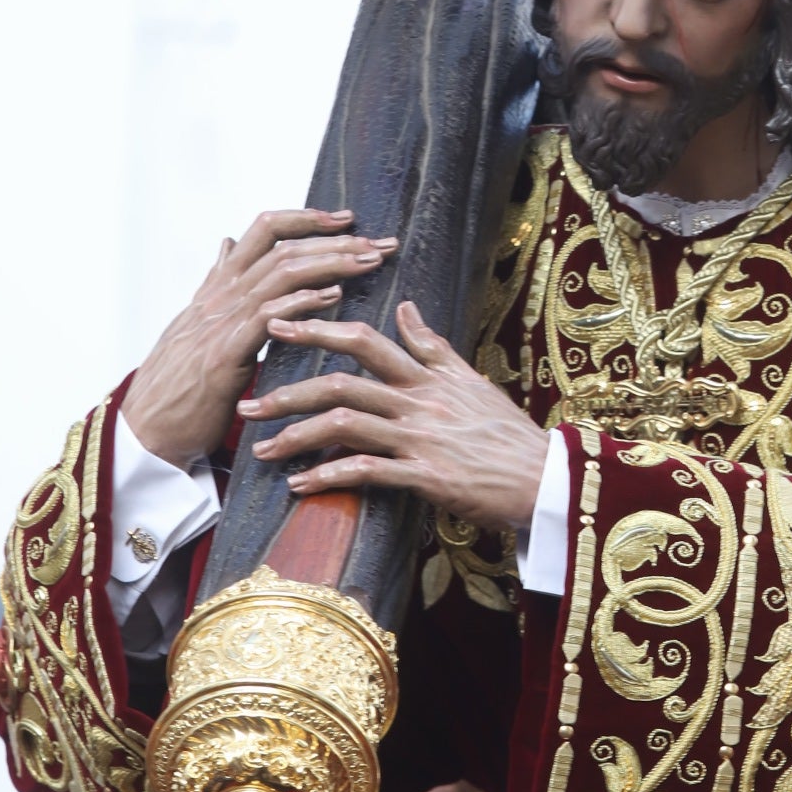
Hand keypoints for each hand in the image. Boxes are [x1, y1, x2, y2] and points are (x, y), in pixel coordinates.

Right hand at [121, 211, 397, 470]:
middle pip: (283, 248)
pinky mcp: (223, 356)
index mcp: (218, 288)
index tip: (344, 218)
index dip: (305, 219)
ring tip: (368, 261)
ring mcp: (219, 324)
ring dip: (330, 263)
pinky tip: (333, 296)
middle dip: (335, 239)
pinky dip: (302, 302)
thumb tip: (226, 244)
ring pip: (280, 274)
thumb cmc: (175, 384)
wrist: (144, 433)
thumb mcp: (194, 324)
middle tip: (378, 241)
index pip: (263, 231)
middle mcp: (220, 298)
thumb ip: (215, 283)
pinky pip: (266, 318)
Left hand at [242, 301, 547, 531]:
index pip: (365, 340)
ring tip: (261, 448)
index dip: (317, 329)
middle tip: (246, 400)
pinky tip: (299, 485)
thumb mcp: (471, 379)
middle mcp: (419, 400)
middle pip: (342, 382)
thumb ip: (433, 346)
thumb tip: (407, 307)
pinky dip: (328, 475)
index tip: (276, 324)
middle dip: (287, 390)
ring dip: (296, 436)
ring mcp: (420, 437)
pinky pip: (367, 472)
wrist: (545, 477)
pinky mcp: (426, 476)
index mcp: (427, 375)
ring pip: (346, 423)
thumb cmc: (506, 433)